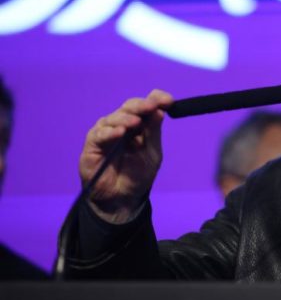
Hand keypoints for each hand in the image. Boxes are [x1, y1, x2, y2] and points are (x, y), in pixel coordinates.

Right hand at [79, 89, 173, 222]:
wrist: (123, 200)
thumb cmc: (138, 175)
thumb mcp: (152, 152)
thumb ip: (153, 132)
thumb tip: (160, 110)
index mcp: (139, 124)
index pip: (146, 104)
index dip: (156, 99)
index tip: (169, 101)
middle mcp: (122, 124)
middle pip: (129, 107)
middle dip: (141, 105)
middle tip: (152, 107)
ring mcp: (106, 133)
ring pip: (113, 118)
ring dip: (125, 118)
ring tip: (135, 122)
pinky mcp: (92, 146)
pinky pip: (99, 135)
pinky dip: (109, 132)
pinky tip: (120, 133)